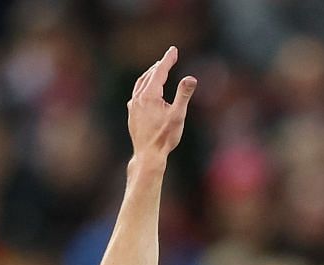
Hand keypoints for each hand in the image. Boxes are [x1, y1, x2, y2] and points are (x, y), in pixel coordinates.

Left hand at [127, 46, 195, 160]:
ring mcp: (133, 107)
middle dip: (160, 65)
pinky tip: (146, 91)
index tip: (173, 49)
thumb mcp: (178, 115)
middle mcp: (139, 98)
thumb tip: (191, 78)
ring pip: (140, 84)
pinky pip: (136, 94)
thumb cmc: (164, 137)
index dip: (168, 59)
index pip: (159, 71)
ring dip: (150, 74)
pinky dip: (143, 86)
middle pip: (149, 76)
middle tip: (169, 57)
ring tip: (158, 69)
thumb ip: (183, 95)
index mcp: (150, 95)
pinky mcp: (132, 115)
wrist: (148, 156)